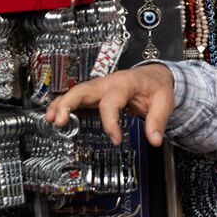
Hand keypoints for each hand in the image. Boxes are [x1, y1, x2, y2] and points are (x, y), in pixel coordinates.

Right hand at [44, 64, 175, 146]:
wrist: (154, 76)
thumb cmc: (156, 87)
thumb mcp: (164, 102)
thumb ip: (158, 121)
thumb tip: (155, 140)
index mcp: (126, 83)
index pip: (112, 102)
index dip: (111, 122)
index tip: (116, 140)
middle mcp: (108, 83)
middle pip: (83, 90)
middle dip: (69, 104)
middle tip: (60, 121)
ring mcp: (99, 87)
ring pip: (75, 92)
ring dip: (60, 105)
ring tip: (51, 120)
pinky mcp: (94, 93)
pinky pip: (75, 97)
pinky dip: (62, 105)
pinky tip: (53, 116)